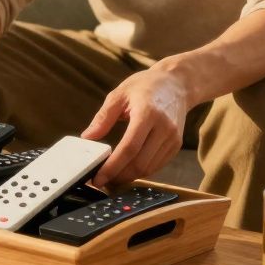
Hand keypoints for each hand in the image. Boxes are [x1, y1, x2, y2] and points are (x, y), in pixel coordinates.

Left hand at [80, 64, 194, 186]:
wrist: (177, 83)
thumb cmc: (146, 86)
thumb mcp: (120, 94)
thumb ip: (103, 117)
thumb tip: (87, 138)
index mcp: (147, 113)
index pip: (129, 148)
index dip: (112, 167)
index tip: (97, 178)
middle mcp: (164, 128)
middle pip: (139, 163)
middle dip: (118, 176)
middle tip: (101, 181)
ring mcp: (172, 138)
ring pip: (148, 168)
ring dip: (128, 177)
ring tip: (111, 177)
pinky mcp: (176, 145)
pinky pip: (156, 166)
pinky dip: (140, 171)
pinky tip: (126, 169)